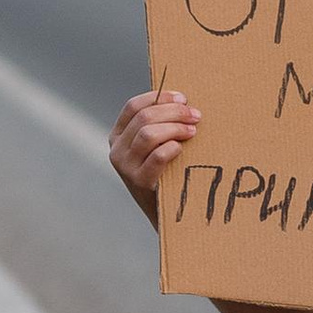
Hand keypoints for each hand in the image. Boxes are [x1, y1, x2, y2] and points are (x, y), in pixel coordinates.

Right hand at [110, 84, 201, 223]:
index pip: (133, 106)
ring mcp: (125, 167)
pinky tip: (182, 148)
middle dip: (174, 112)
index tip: (183, 98)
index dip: (159, 97)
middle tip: (196, 115)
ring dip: (175, 128)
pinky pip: (158, 156)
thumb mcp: (154, 148)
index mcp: (118, 136)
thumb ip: (160, 126)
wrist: (165, 215)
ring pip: (149, 134)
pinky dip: (172, 148)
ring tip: (193, 131)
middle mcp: (117, 150)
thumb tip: (184, 101)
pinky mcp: (139, 182)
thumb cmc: (166, 173)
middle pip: (144, 118)